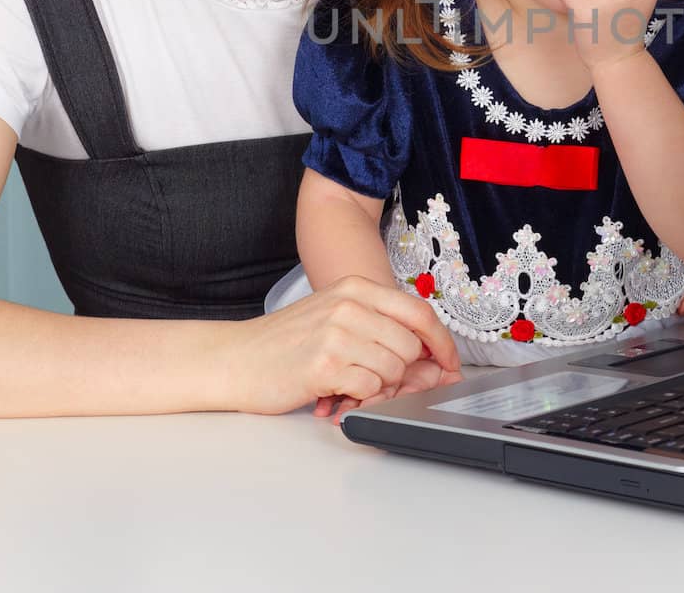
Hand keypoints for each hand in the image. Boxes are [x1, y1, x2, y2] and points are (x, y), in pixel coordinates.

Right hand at [227, 275, 460, 414]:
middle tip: (372, 378)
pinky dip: (360, 395)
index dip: (441, 342)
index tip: (449, 362)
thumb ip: (381, 329)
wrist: (234, 359)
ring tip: (349, 382)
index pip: (419, 312)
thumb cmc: (285, 343)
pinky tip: (337, 391)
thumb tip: (433, 360)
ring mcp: (337, 333)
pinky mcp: (325, 365)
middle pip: (411, 346)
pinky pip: (370, 386)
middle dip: (401, 372)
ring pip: (394, 369)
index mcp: (355, 288)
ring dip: (378, 385)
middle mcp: (349, 305)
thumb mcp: (335, 318)